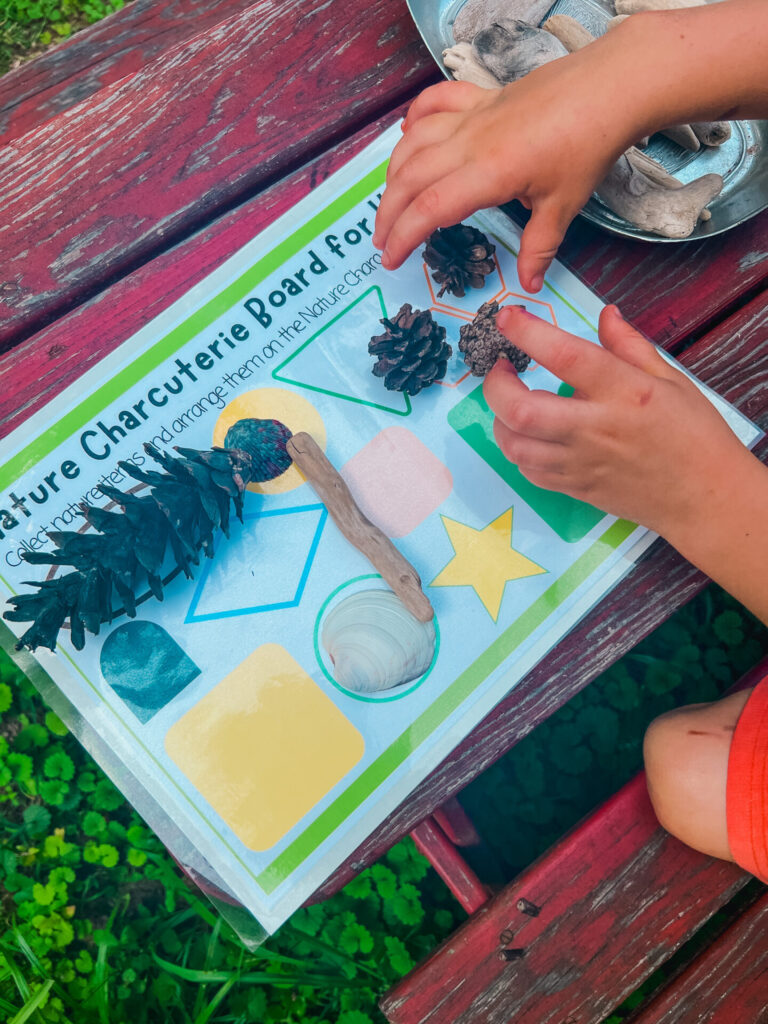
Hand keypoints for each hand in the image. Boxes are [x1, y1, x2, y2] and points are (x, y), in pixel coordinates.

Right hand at [373, 55, 633, 291]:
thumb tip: (528, 285)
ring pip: (414, 142)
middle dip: (388, 213)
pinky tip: (407, 134)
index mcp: (489, 173)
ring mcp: (473, 116)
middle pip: (410, 177)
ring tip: (391, 201)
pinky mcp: (481, 98)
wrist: (609, 88)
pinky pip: (434, 103)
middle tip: (383, 241)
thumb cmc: (588, 145)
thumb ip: (540, 248)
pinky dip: (414, 119)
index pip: (430, 208)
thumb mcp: (564, 206)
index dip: (403, 236)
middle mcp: (470, 142)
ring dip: (394, 172)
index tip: (391, 259)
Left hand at [483, 304, 752, 535]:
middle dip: (496, 386)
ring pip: (515, 446)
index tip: (506, 317)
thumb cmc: (693, 435)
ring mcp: (579, 463)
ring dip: (500, 420)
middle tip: (501, 369)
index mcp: (623, 392)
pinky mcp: (574, 488)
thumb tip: (605, 314)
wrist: (704, 497)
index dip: (528, 334)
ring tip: (510, 402)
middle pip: (521, 410)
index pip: (565, 356)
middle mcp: (594, 428)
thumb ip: (630, 346)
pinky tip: (528, 434)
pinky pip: (528, 471)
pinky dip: (518, 449)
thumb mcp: (671, 379)